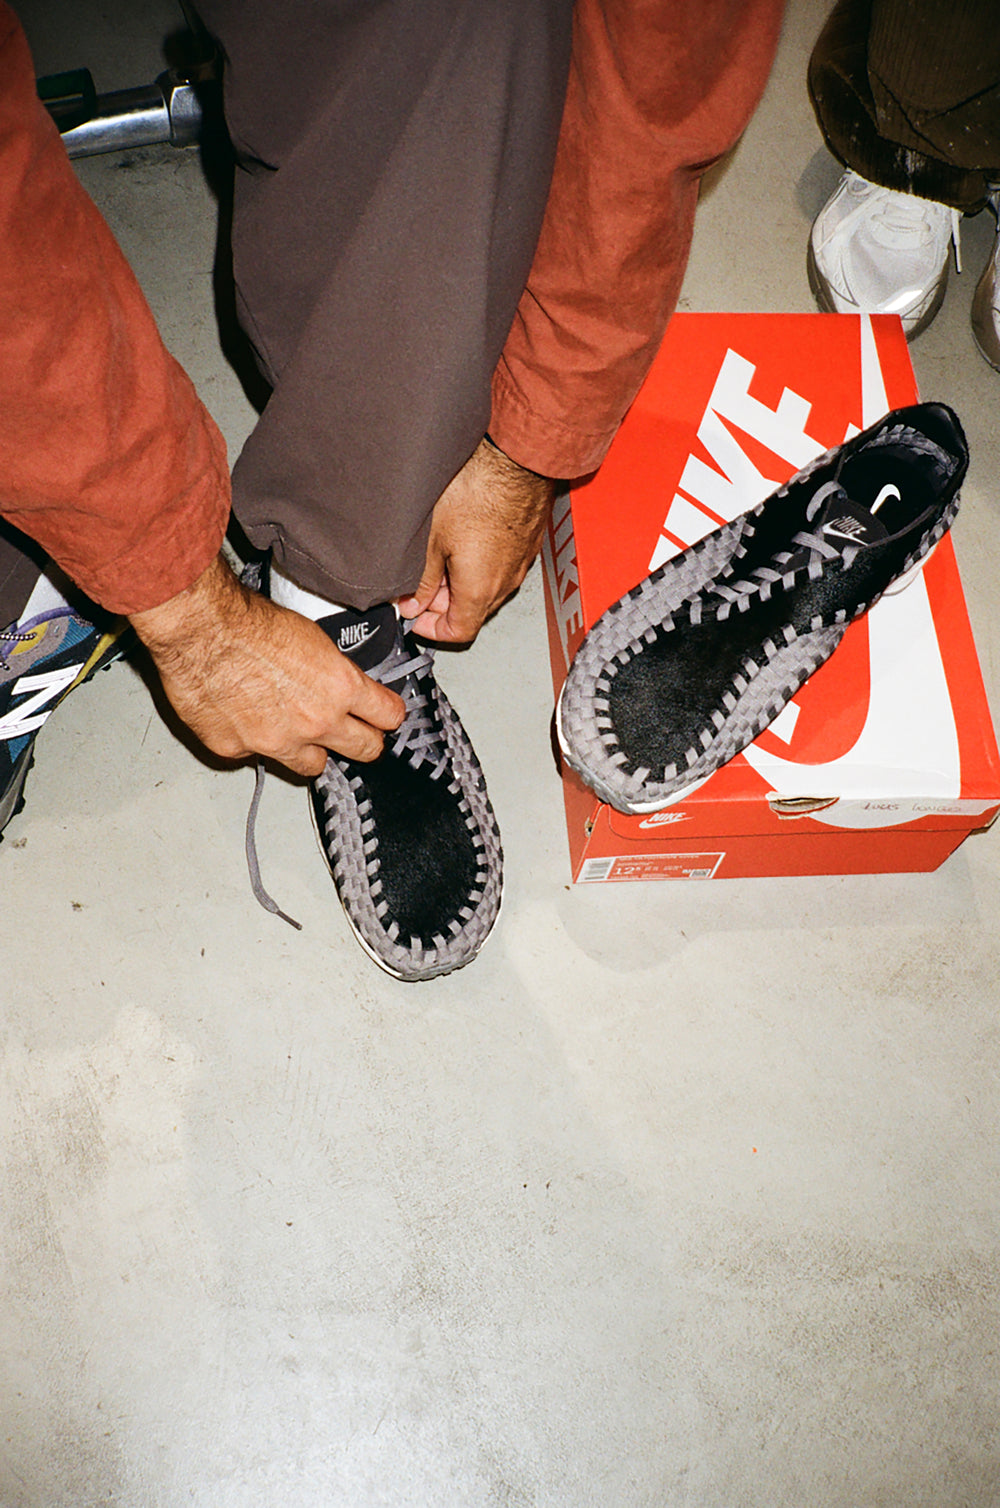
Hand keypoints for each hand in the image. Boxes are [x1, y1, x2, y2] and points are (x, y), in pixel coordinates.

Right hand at [129, 553, 404, 775]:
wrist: (200, 629)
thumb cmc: (249, 622)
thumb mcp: (312, 636)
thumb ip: (332, 671)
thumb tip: (339, 683)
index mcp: (340, 688)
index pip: (388, 716)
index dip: (388, 715)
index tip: (385, 715)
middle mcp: (315, 722)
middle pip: (364, 750)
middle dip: (363, 740)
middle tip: (355, 733)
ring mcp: (276, 742)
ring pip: (312, 766)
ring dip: (310, 750)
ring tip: (296, 730)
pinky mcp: (236, 750)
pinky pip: (256, 756)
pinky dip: (254, 741)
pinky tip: (243, 716)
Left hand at [397, 437, 554, 641]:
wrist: (515, 459)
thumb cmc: (477, 491)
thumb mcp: (433, 540)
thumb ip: (421, 580)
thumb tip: (413, 603)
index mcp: (480, 590)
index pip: (459, 632)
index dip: (432, 630)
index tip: (415, 616)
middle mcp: (505, 583)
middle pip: (472, 612)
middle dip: (442, 604)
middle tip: (418, 584)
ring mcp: (520, 564)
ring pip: (487, 589)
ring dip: (461, 584)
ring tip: (438, 558)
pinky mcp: (526, 544)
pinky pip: (501, 569)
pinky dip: (480, 567)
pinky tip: (463, 542)